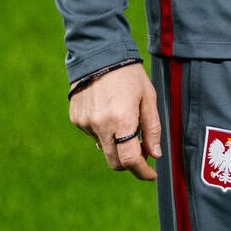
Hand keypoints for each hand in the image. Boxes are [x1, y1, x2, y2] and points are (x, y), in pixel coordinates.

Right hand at [69, 63, 161, 179]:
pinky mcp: (76, 119)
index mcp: (121, 119)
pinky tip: (109, 111)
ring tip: (125, 119)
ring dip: (116, 143)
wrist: (98, 55)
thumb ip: (152, 129)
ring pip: (104, 147)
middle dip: (130, 163)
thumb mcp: (148, 99)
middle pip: (114, 161)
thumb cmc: (129, 76)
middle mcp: (100, 125)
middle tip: (143, 155)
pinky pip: (93, 135)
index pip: (129, 159)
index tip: (151, 174)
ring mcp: (85, 123)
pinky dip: (104, 131)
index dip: (142, 171)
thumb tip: (155, 154)